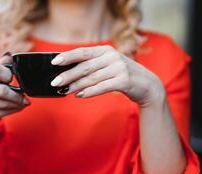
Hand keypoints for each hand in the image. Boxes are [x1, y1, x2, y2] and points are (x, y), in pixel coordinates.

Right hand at [0, 52, 29, 130]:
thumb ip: (2, 66)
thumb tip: (9, 55)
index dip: (8, 75)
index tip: (11, 80)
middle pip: (3, 90)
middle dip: (18, 96)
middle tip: (25, 98)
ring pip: (6, 103)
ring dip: (18, 104)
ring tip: (22, 103)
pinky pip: (4, 112)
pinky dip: (13, 110)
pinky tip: (15, 108)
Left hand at [50, 45, 164, 105]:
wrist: (147, 84)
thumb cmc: (122, 75)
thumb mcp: (108, 65)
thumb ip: (92, 66)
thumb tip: (68, 73)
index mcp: (106, 50)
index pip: (82, 52)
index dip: (67, 57)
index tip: (54, 62)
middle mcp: (112, 57)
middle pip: (84, 67)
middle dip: (67, 75)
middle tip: (55, 83)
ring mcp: (119, 68)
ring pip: (91, 78)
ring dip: (76, 85)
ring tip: (64, 91)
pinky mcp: (124, 81)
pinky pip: (102, 87)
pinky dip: (89, 92)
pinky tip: (79, 95)